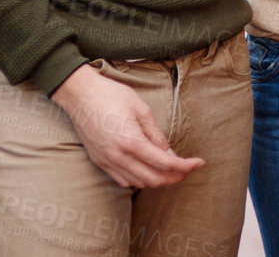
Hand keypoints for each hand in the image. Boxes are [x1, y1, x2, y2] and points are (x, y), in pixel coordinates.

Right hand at [50, 64, 203, 188]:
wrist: (80, 95)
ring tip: (172, 170)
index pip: (164, 163)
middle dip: (174, 177)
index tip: (199, 163)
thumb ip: (156, 134)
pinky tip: (148, 170)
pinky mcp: (99, 161)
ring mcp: (107, 162)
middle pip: (152, 179)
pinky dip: (139, 180)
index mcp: (131, 142)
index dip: (185, 166)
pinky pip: (123, 180)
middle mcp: (118, 157)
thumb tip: (169, 154)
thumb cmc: (112, 95)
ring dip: (157, 180)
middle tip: (188, 169)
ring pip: (138, 183)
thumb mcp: (141, 109)